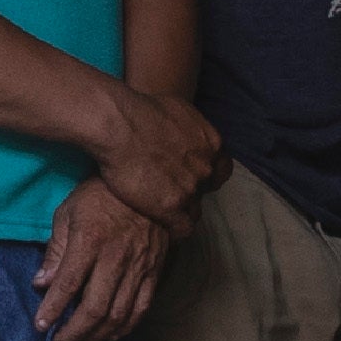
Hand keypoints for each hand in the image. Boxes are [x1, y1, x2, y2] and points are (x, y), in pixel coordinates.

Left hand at [36, 179, 173, 340]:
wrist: (148, 182)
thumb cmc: (100, 195)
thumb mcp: (68, 212)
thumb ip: (56, 250)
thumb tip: (41, 283)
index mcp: (90, 240)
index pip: (68, 283)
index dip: (53, 309)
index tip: (40, 325)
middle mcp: (115, 258)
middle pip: (94, 308)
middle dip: (74, 332)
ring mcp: (138, 267)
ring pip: (118, 314)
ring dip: (97, 335)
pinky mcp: (154, 272)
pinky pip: (141, 308)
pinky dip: (125, 328)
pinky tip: (110, 335)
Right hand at [95, 87, 222, 226]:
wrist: (119, 125)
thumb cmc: (141, 109)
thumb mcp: (179, 109)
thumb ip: (190, 128)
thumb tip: (186, 132)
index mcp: (212, 144)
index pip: (221, 170)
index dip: (206, 176)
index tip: (191, 178)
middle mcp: (206, 168)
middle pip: (204, 190)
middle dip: (189, 192)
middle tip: (166, 190)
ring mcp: (191, 190)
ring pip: (193, 211)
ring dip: (179, 211)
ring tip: (159, 210)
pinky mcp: (172, 208)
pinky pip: (182, 229)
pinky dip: (173, 231)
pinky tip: (161, 227)